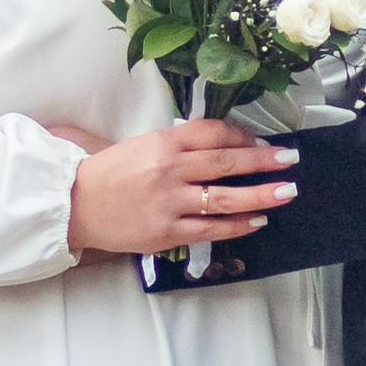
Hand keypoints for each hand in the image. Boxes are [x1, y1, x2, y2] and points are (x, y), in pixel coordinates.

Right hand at [66, 117, 298, 260]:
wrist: (75, 204)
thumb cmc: (111, 173)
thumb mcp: (144, 145)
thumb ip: (181, 144)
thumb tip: (225, 145)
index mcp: (163, 142)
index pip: (213, 133)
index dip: (243, 136)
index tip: (262, 141)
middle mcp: (169, 169)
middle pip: (226, 162)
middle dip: (263, 161)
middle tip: (290, 159)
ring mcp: (169, 202)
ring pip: (226, 198)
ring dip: (261, 194)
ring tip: (286, 192)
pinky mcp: (166, 232)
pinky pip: (211, 229)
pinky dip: (238, 225)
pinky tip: (258, 221)